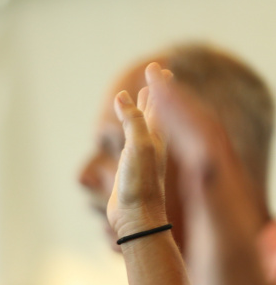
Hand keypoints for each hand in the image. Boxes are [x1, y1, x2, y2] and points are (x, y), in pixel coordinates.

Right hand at [106, 62, 170, 238]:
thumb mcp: (139, 147)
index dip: (159, 84)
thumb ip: (133, 121)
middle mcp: (154, 144)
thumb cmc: (141, 184)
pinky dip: (131, 129)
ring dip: (145, 108)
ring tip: (141, 96)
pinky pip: (134, 140)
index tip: (156, 66)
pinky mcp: (133, 170)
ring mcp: (144, 157)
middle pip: (157, 111)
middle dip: (156, 92)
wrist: (137, 218)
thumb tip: (123, 98)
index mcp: (159, 135)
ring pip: (146, 125)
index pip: (161, 103)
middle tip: (155, 73)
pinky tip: (126, 133)